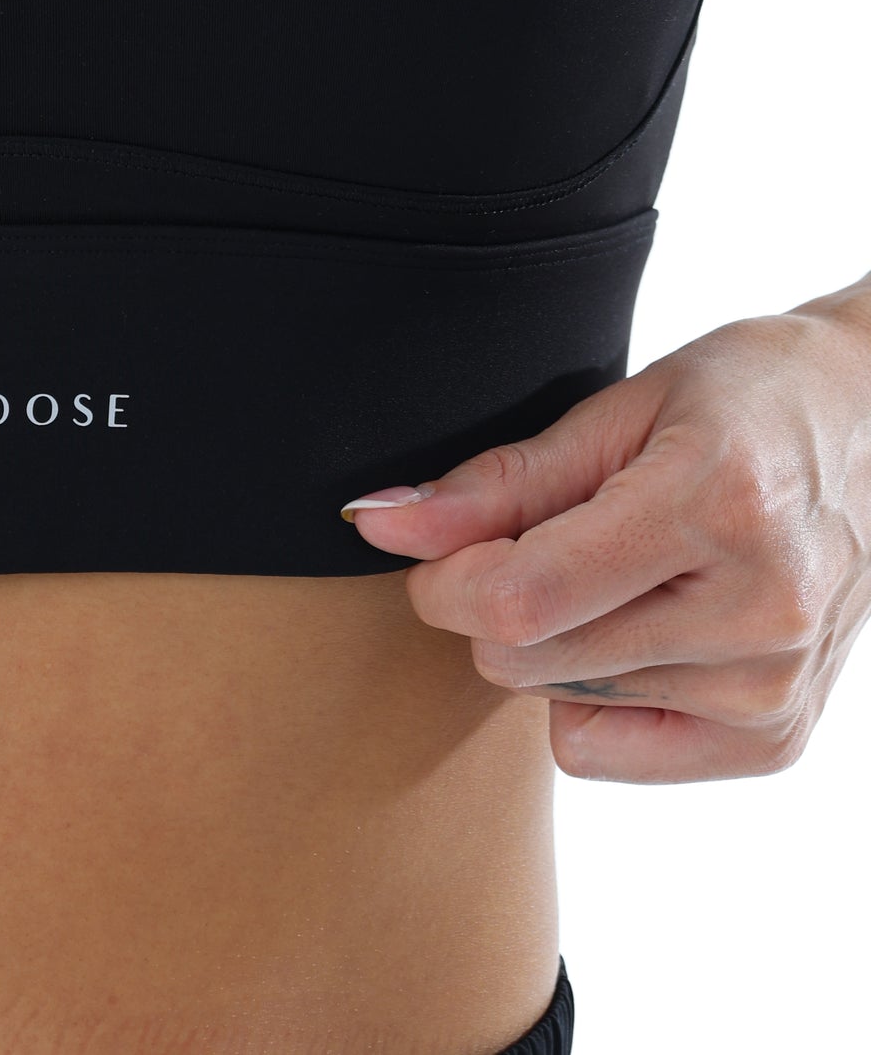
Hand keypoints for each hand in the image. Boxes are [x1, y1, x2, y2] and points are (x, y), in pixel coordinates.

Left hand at [342, 288, 870, 781]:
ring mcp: (773, 689)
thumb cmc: (741, 399)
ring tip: (617, 568)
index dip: (445, 579)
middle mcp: (756, 613)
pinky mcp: (773, 741)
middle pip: (529, 659)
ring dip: (553, 640)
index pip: (524, 596)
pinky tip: (638, 626)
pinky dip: (592, 696)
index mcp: (713, 507)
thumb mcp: (617, 409)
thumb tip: (377, 523)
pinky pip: (605, 752)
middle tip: (533, 539)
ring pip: (561, 701)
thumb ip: (498, 481)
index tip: (428, 545)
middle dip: (491, 603)